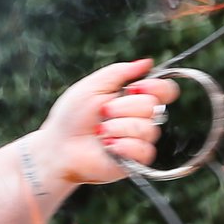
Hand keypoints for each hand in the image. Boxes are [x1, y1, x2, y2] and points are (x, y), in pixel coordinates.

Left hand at [35, 60, 180, 187]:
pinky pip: (144, 150)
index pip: (165, 91)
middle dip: (124, 108)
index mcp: (133, 98)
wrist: (58, 146)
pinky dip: (123, 146)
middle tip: (103, 113)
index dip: (157, 87)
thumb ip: (119, 72)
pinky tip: (108, 146)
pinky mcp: (136, 161)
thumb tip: (147, 62)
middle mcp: (140, 118)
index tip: (136, 87)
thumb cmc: (71, 116)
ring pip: (148, 129)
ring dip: (119, 127)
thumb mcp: (92, 85)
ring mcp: (139, 140)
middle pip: (153, 107)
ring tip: (100, 131)